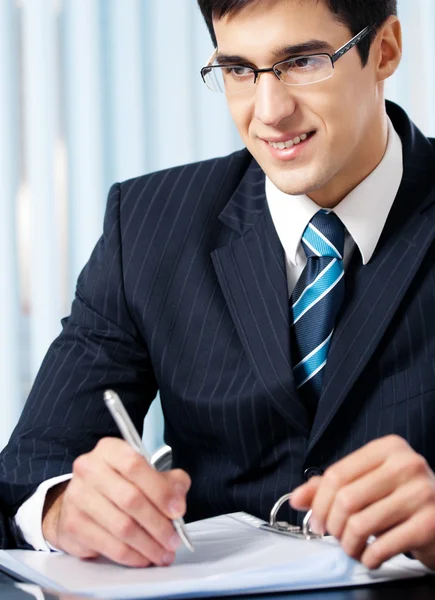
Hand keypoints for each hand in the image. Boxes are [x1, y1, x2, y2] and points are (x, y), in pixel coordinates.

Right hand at [42, 437, 190, 567]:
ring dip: (148, 545)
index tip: (178, 510)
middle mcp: (89, 469)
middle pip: (130, 499)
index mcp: (109, 450)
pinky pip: (109, 546)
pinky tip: (144, 558)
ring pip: (121, 526)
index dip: (160, 490)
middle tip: (174, 540)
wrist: (79, 501)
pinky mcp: (73, 526)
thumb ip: (169, 482)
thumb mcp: (146, 473)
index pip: (135, 465)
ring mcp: (77, 497)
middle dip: (158, 524)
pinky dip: (132, 556)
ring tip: (163, 554)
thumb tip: (178, 503)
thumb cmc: (119, 484)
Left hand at [290, 435, 434, 569]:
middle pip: (345, 498)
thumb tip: (297, 498)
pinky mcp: (430, 524)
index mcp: (388, 448)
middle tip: (334, 536)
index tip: (316, 520)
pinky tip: (371, 556)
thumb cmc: (404, 500)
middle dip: (332, 525)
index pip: (337, 474)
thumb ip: (332, 487)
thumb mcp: (369, 483)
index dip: (318, 502)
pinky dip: (369, 558)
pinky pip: (382, 546)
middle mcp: (406, 464)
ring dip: (348, 545)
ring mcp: (421, 493)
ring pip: (360, 523)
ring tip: (352, 548)